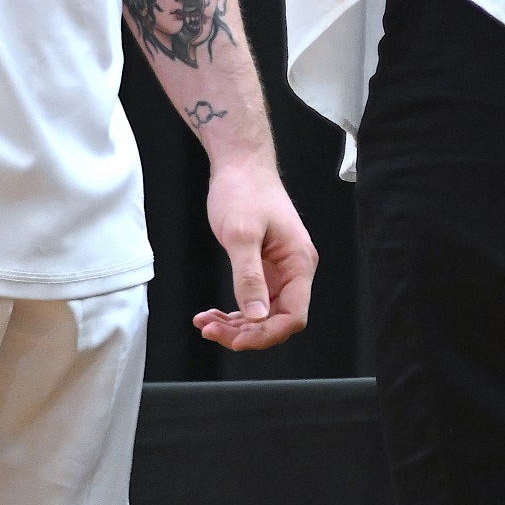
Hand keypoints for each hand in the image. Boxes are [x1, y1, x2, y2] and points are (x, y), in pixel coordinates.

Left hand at [196, 160, 317, 350]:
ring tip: (205, 323)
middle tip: (209, 330)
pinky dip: (234, 312)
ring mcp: (280, 270)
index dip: (266, 335)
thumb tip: (257, 317)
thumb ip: (249, 278)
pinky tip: (212, 314)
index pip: (293, 316)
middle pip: (277, 320)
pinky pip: (254, 300)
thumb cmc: (244, 190)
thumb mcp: (241, 235)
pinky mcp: (266, 267)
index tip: (235, 340)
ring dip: (236, 325)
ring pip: (264, 314)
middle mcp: (295, 270)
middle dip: (245, 332)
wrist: (240, 164)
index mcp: (299, 263)